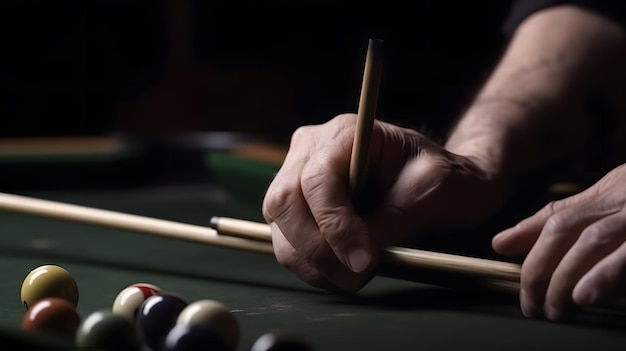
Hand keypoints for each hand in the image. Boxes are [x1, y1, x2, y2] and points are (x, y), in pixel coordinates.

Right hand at [262, 114, 506, 291]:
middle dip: (318, 249)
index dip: (334, 224)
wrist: (435, 182)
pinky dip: (311, 266)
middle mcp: (309, 149)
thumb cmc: (441, 178)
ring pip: (279, 228)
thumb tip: (358, 255)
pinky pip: (287, 243)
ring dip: (313, 263)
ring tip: (356, 275)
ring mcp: (295, 177)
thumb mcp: (435, 189)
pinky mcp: (294, 208)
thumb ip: (396, 217)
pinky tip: (343, 270)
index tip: (363, 260)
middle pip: (284, 203)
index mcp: (344, 133)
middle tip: (358, 276)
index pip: (318, 179)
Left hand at [492, 164, 625, 319]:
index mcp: (613, 191)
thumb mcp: (613, 199)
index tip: (515, 277)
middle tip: (535, 306)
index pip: (560, 218)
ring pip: (598, 240)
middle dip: (543, 268)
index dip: (531, 246)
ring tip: (556, 307)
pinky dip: (608, 273)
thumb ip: (561, 218)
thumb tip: (502, 243)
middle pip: (570, 230)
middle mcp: (625, 200)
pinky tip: (589, 295)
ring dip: (570, 275)